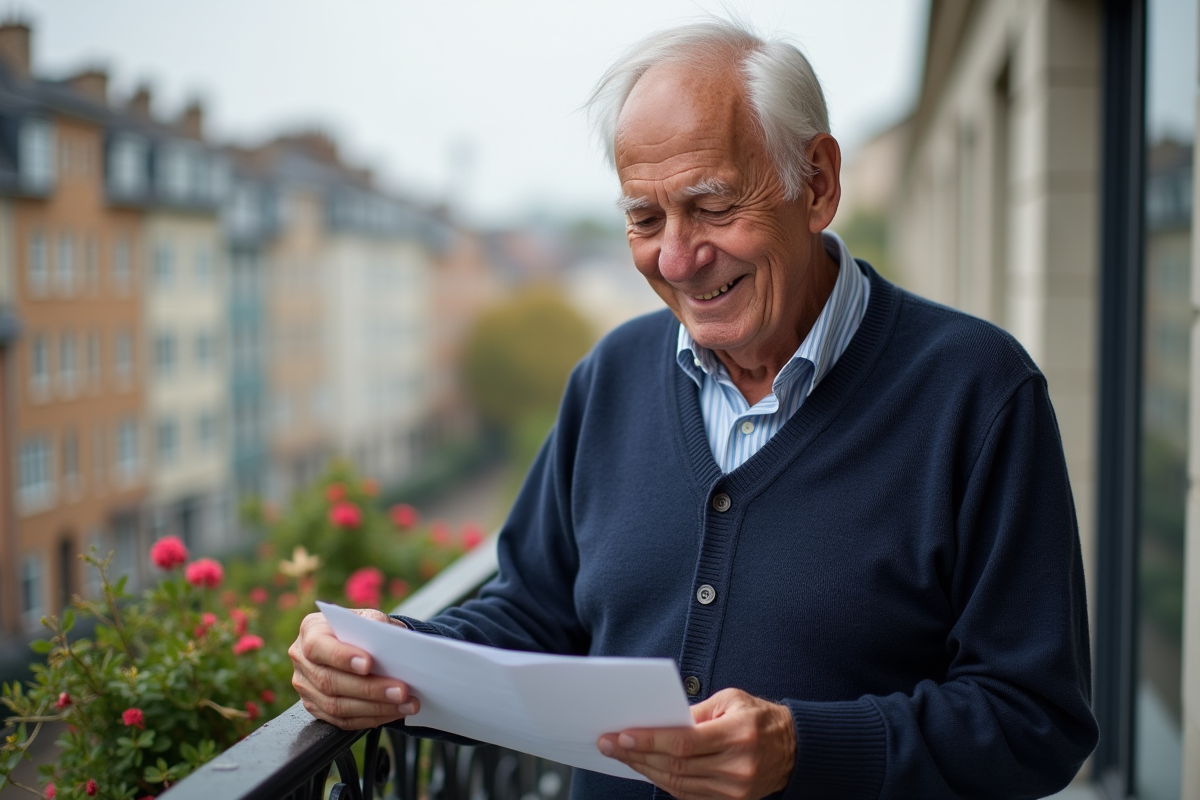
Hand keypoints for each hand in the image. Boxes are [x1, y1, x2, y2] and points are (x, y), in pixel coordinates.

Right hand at [289, 609, 419, 729]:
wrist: (360, 643)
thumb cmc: (364, 628)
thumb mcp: (368, 617)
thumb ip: (375, 625)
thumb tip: (389, 641)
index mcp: (310, 631)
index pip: (318, 646)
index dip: (342, 657)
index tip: (369, 664)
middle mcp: (302, 660)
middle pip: (330, 681)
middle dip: (370, 689)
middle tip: (402, 690)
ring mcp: (306, 687)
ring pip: (337, 706)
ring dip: (376, 708)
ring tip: (406, 703)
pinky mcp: (316, 708)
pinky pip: (342, 720)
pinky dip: (372, 718)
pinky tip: (394, 712)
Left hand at [597, 688, 794, 799]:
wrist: (795, 749)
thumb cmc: (760, 718)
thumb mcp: (732, 700)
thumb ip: (696, 711)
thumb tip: (659, 720)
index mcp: (737, 735)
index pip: (684, 743)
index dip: (649, 741)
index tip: (622, 735)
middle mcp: (737, 766)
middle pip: (676, 766)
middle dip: (637, 755)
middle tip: (609, 744)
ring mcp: (734, 789)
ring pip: (678, 784)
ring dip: (645, 770)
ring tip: (622, 755)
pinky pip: (689, 794)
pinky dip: (664, 781)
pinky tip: (647, 768)